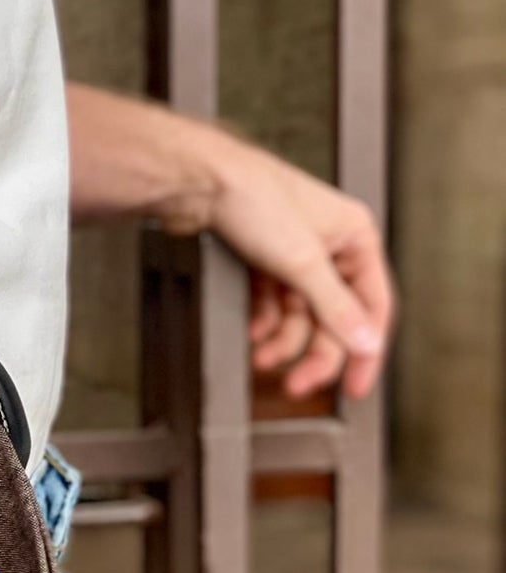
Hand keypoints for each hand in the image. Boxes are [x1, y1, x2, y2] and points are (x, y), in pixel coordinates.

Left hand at [180, 132, 395, 400]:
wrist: (200, 184)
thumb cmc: (253, 198)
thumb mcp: (302, 262)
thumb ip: (336, 307)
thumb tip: (365, 342)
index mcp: (355, 237)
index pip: (373, 306)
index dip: (366, 350)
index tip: (355, 388)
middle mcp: (330, 246)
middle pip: (332, 318)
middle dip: (314, 353)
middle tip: (296, 384)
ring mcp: (296, 255)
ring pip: (300, 317)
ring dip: (282, 342)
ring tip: (262, 357)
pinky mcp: (265, 262)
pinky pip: (273, 306)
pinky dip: (262, 323)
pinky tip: (251, 332)